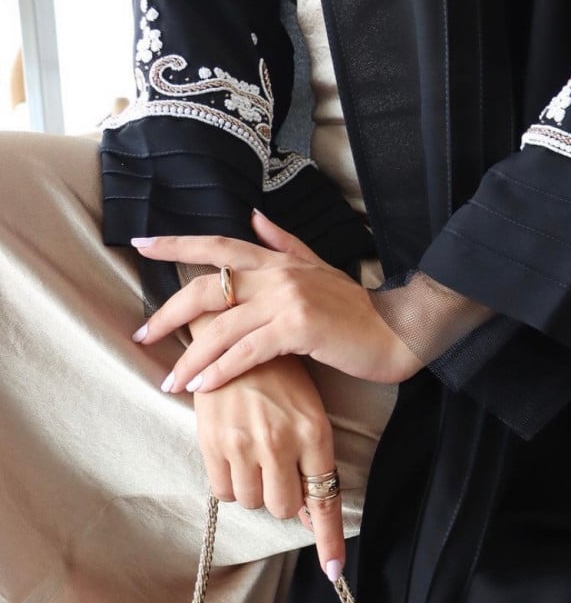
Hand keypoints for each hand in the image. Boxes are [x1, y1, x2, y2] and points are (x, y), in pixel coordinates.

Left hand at [131, 210, 422, 394]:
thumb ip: (284, 242)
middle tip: (144, 336)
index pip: (219, 245)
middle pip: (208, 287)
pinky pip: (247, 351)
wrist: (396, 330)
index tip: (142, 245)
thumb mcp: (319, 268)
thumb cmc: (357, 308)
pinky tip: (203, 387)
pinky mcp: (299, 327)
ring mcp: (288, 299)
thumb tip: (253, 216)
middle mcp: (278, 274)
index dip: (178, 244)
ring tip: (171, 381)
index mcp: (278, 260)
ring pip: (222, 327)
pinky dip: (222, 370)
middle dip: (169, 314)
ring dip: (191, 357)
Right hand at [193, 352, 345, 578]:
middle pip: (284, 507)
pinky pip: (222, 492)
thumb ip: (312, 460)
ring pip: (251, 501)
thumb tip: (309, 511)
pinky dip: (230, 484)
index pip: (324, 500)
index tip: (334, 572)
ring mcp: (244, 444)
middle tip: (277, 470)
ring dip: (255, 489)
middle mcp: (281, 442)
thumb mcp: (309, 411)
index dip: (329, 540)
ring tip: (254, 455)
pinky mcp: (212, 443)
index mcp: (315, 433)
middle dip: (283, 498)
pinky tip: (233, 455)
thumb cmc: (280, 376)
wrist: (234, 335)